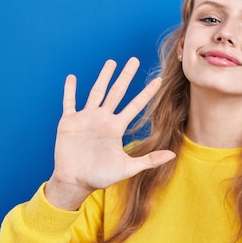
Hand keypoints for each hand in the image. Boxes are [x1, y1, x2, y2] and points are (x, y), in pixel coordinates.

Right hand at [46, 57, 174, 209]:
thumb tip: (173, 155)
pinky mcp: (69, 122)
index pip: (135, 105)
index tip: (158, 80)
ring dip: (103, 77)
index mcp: (117, 127)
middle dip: (126, 76)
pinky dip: (69, 90)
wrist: (75, 182)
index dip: (147, 93)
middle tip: (134, 60)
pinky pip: (69, 102)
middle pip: (117, 92)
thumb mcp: (128, 168)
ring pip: (96, 92)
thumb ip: (150, 160)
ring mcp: (86, 118)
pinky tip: (71, 78)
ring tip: (111, 62)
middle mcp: (103, 119)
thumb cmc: (101, 177)